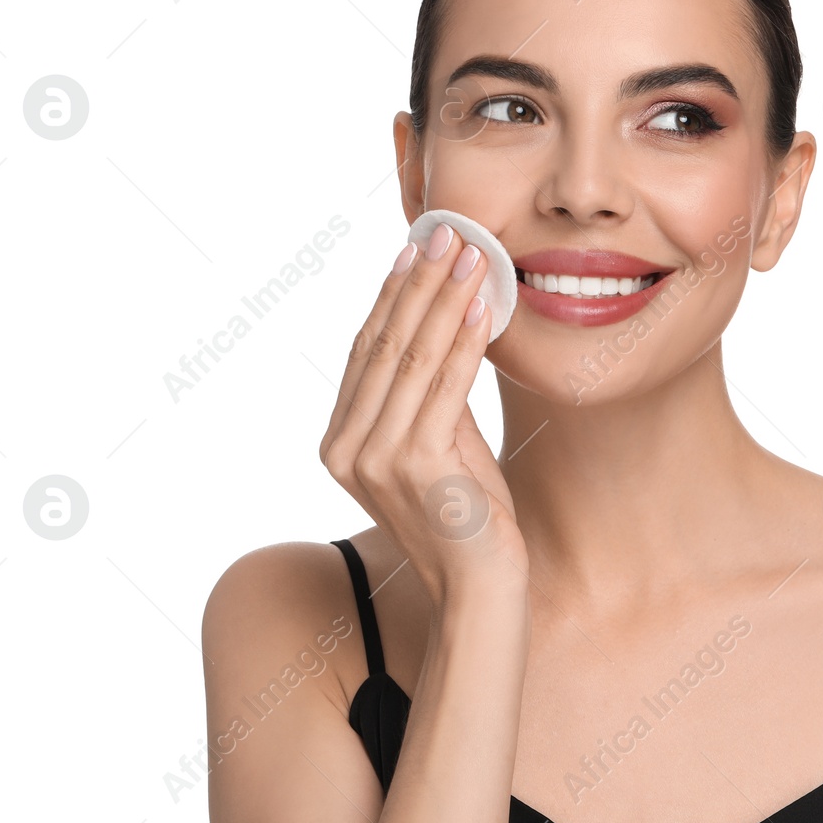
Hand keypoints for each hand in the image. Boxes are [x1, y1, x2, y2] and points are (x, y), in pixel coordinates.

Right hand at [319, 223, 527, 607]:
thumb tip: (448, 322)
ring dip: (445, 299)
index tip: (417, 247)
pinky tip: (482, 307)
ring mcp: (374, 458)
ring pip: (413, 357)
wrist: (480, 589)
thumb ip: (431, 396)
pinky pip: (444, 386)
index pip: (366, 350)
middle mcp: (345, 448)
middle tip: (448, 233)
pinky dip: (465, 341)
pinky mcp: (413, 465)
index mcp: (340, 441)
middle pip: (384, 344)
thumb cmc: (469, 519)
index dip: (391, 294)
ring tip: (471, 254)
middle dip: (420, 282)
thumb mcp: (442, 445)